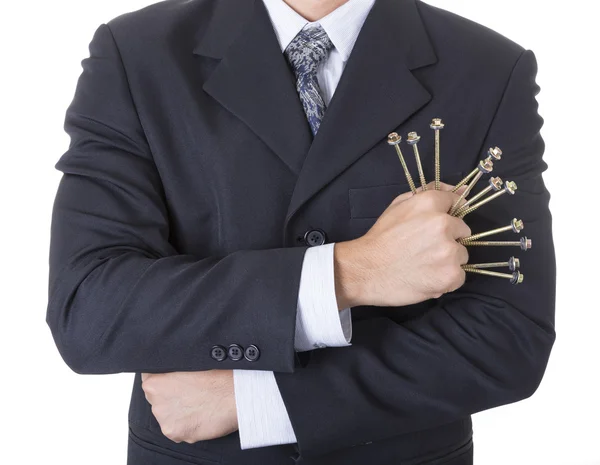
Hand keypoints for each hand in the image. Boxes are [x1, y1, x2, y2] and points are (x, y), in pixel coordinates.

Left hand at [141, 370, 237, 442]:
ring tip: (200, 403)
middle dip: (171, 395)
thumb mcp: (192, 362)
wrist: (237, 394)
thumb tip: (170, 372)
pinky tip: (202, 414)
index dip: (162, 377)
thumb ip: (174, 369)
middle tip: (191, 391)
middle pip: (157, 398)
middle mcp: (156, 402)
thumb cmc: (219, 375)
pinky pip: (178, 429)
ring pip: (168, 415)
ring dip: (179, 411)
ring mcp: (166, 419)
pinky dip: (188, 424)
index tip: (174, 379)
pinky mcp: (177, 433)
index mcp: (155, 382)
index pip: (148, 378)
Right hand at [334, 182, 470, 307]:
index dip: (448, 215)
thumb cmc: (380, 239)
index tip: (439, 226)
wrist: (366, 270)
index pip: (456, 202)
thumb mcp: (398, 206)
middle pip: (462, 231)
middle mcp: (444, 224)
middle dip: (448, 238)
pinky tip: (427, 278)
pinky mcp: (451, 275)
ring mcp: (449, 251)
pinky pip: (459, 276)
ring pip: (461, 255)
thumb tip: (460, 190)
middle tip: (425, 249)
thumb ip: (428, 193)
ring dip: (448, 260)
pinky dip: (446, 279)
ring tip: (424, 265)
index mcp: (430, 203)